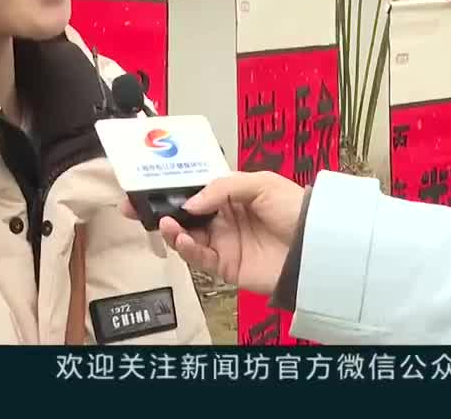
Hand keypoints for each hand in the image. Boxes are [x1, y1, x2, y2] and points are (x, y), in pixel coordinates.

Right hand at [121, 171, 305, 295]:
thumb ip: (222, 188)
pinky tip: (181, 238)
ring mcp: (223, 243)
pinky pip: (199, 258)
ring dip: (171, 229)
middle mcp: (223, 218)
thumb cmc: (295, 209)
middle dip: (157, 210)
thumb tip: (190, 202)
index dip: (169, 188)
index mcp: (230, 195)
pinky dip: (186, 248)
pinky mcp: (226, 266)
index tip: (145, 185)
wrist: (317, 247)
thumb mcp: (260, 183)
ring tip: (165, 223)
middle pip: (182, 214)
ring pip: (186, 236)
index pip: (193, 189)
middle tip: (133, 207)